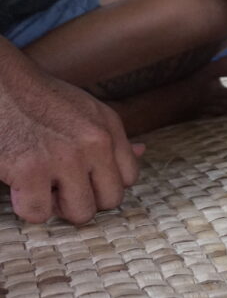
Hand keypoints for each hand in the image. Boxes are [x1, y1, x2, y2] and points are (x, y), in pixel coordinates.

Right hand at [0, 45, 142, 224]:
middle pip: (111, 200)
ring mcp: (65, 157)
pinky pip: (39, 213)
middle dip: (85, 200)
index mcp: (109, 127)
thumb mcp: (87, 109)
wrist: (0, 84)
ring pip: (81, 213)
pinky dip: (27, 207)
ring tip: (42, 187)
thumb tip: (141, 151)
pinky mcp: (30, 170)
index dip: (104, 184)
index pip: (130, 177)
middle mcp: (96, 142)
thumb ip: (112, 134)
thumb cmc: (40, 98)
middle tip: (61, 186)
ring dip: (58, 208)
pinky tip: (20, 187)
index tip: (83, 178)